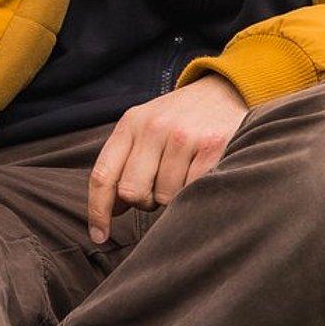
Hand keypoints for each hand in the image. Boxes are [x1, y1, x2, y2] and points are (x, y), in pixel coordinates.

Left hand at [86, 74, 249, 243]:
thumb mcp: (147, 128)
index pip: (103, 175)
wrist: (226, 90)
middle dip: (144, 201)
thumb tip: (113, 210)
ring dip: (173, 197)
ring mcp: (185, 136)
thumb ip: (126, 163)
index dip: (98, 211)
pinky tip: (202, 174)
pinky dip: (195, 191)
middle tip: (160, 190)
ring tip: (185, 176)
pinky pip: (192, 191)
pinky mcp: (213, 146)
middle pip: (132, 192)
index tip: (100, 235)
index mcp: (132, 123)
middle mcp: (155, 126)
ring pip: (165, 196)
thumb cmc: (181, 118)